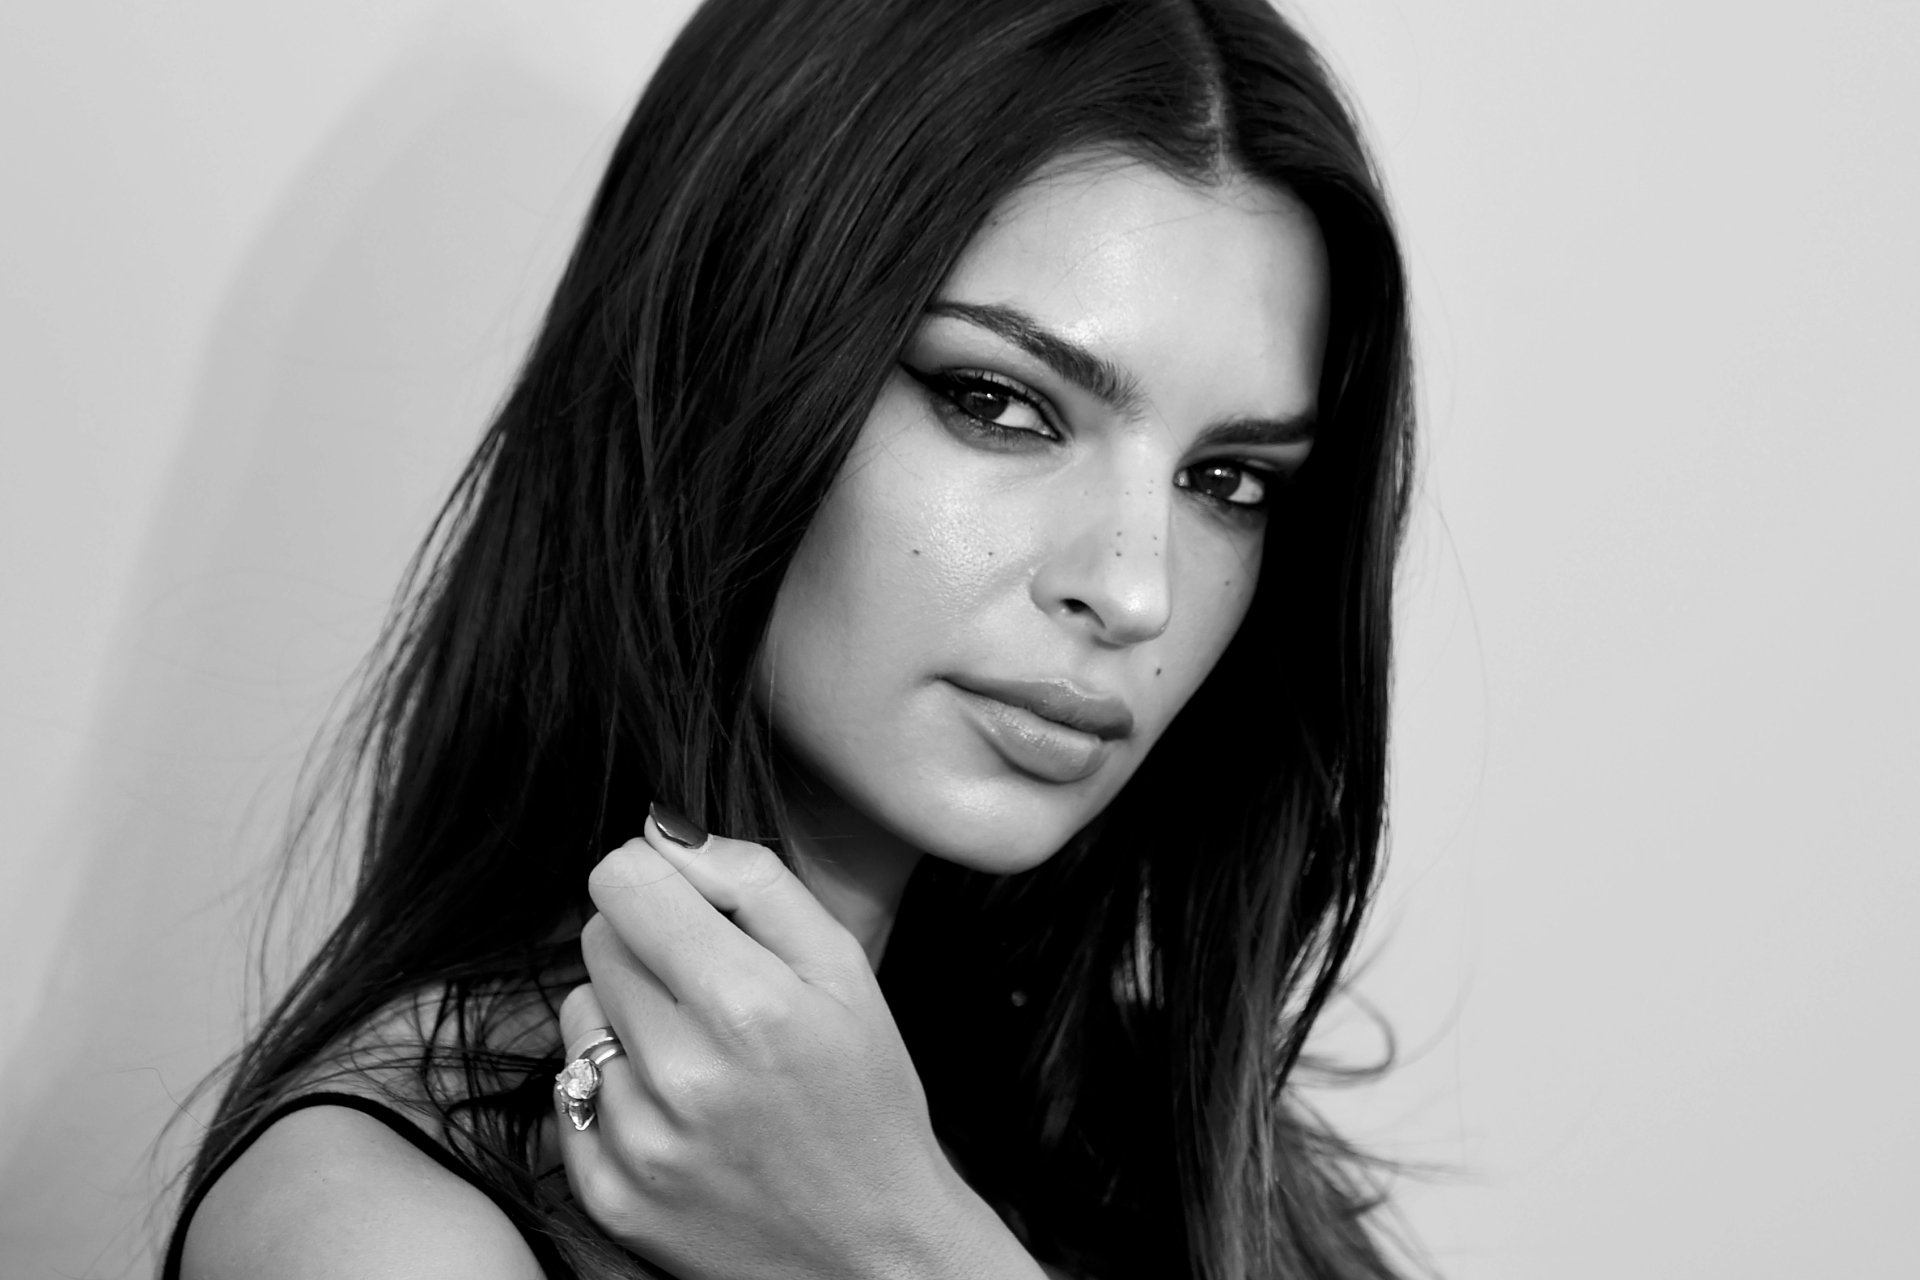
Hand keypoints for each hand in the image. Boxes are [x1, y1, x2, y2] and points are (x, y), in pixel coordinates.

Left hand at [555, 808, 1047, 1279]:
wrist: (873, 1251)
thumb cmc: (866, 1095)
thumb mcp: (846, 970)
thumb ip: (756, 882)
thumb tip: (664, 831)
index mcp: (749, 1005)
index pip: (623, 883)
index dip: (653, 877)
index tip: (683, 900)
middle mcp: (683, 1074)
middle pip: (597, 940)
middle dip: (647, 945)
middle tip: (710, 988)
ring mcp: (639, 1143)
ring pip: (578, 1014)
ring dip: (627, 1018)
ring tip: (697, 1055)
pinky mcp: (609, 1194)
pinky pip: (568, 1093)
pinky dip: (613, 1090)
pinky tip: (676, 1111)